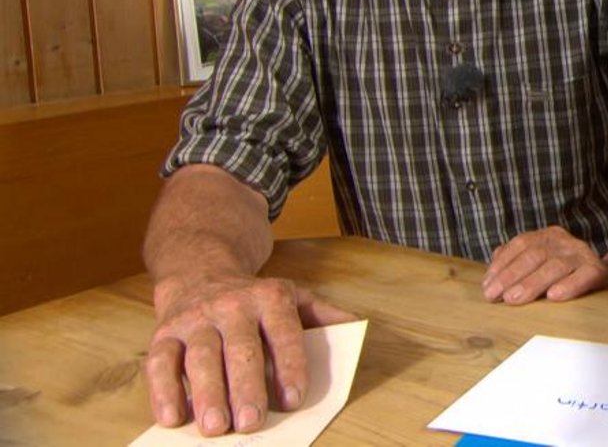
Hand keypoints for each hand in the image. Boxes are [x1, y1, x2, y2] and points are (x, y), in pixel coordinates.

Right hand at [144, 272, 355, 435]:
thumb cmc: (255, 298)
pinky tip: (172, 418)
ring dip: (207, 394)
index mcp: (270, 298)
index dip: (289, 366)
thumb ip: (323, 315)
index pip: (284, 333)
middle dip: (247, 387)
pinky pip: (160, 363)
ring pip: (200, 357)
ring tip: (216, 427)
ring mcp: (196, 319)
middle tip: (251, 422)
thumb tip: (356, 327)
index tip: (293, 400)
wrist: (200, 270)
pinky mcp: (164, 333)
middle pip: (241, 349)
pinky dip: (163, 391)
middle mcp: (232, 306)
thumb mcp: (293, 296)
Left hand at [482, 225, 607, 303]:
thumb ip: (518, 265)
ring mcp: (583, 254)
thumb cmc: (567, 277)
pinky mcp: (599, 271)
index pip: (520, 245)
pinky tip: (555, 296)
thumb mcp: (541, 267)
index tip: (487, 286)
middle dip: (511, 276)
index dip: (502, 265)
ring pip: (555, 265)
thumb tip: (492, 271)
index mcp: (548, 237)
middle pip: (535, 254)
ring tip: (515, 299)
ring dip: (533, 283)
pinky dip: (569, 286)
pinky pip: (584, 277)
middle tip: (496, 296)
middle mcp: (565, 241)